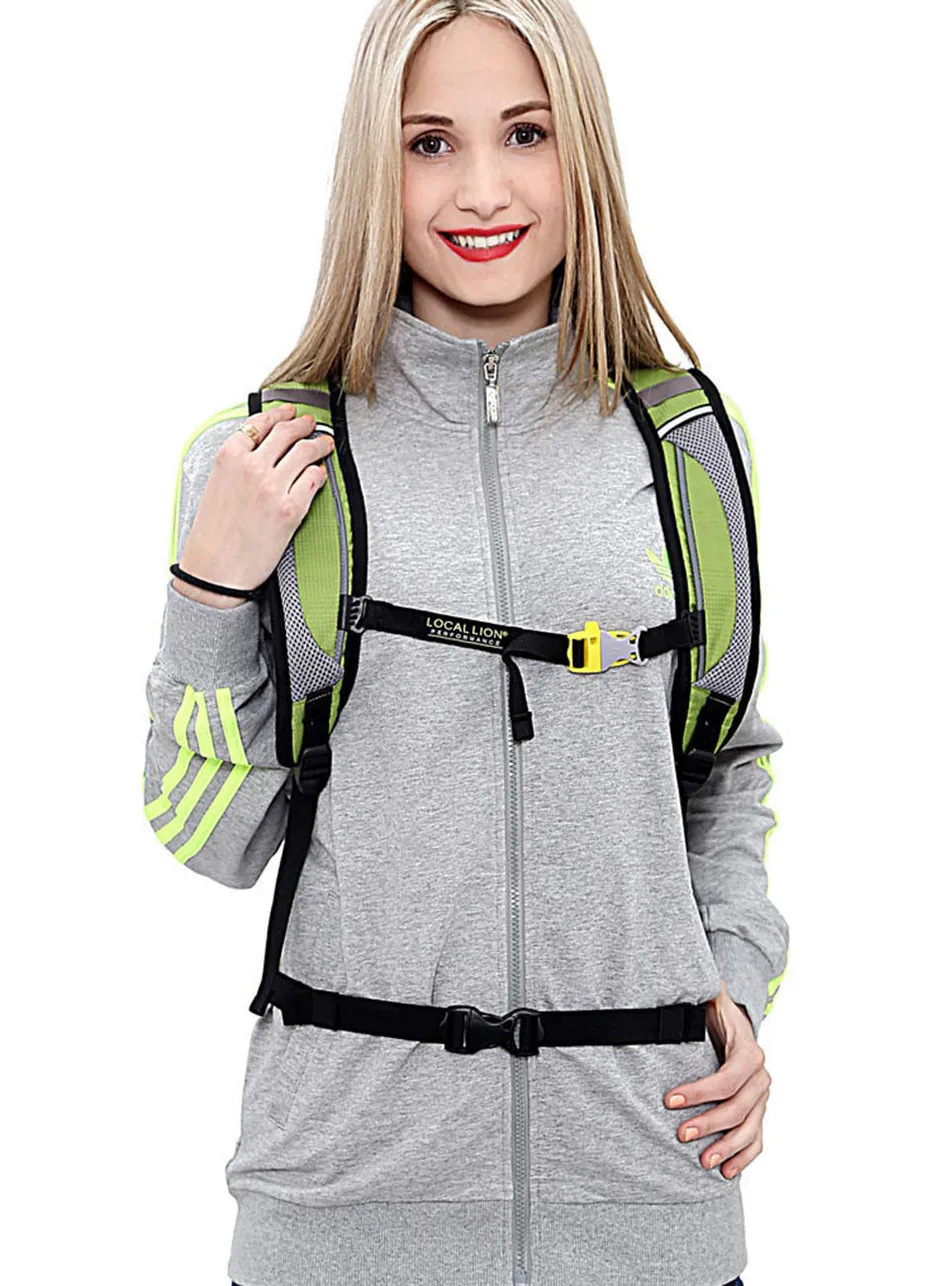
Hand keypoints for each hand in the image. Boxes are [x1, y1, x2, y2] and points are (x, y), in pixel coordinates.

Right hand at [174, 402, 334, 607]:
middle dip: (303, 424)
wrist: (215, 569)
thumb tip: (262, 449)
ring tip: (324, 444)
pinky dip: (318, 474)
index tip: (290, 411)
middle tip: (310, 424)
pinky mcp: (291, 509)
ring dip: (318, 444)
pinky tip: (319, 474)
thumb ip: (238, 463)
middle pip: (287, 432)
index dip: (280, 414)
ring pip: (305, 452)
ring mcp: (273, 487)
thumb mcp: (216, 484)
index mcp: (230, 457)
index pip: (260, 423)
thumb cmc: (213, 532)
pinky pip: (313, 480)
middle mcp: (252, 467)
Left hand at [663, 980, 770, 1179]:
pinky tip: (727, 1172)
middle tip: (680, 1134)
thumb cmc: (715, 1013)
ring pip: (749, 1127)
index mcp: (748, 1051)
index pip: (727, 1077)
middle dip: (709, 1123)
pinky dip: (745, 1157)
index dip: (700, 1091)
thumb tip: (696, 978)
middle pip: (738, 1107)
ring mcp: (761, 1097)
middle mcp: (760, 1076)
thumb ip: (703, 991)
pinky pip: (757, 1139)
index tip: (668, 1100)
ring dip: (727, 1147)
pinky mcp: (758, 1112)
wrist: (735, 1025)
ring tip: (703, 1161)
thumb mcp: (710, 998)